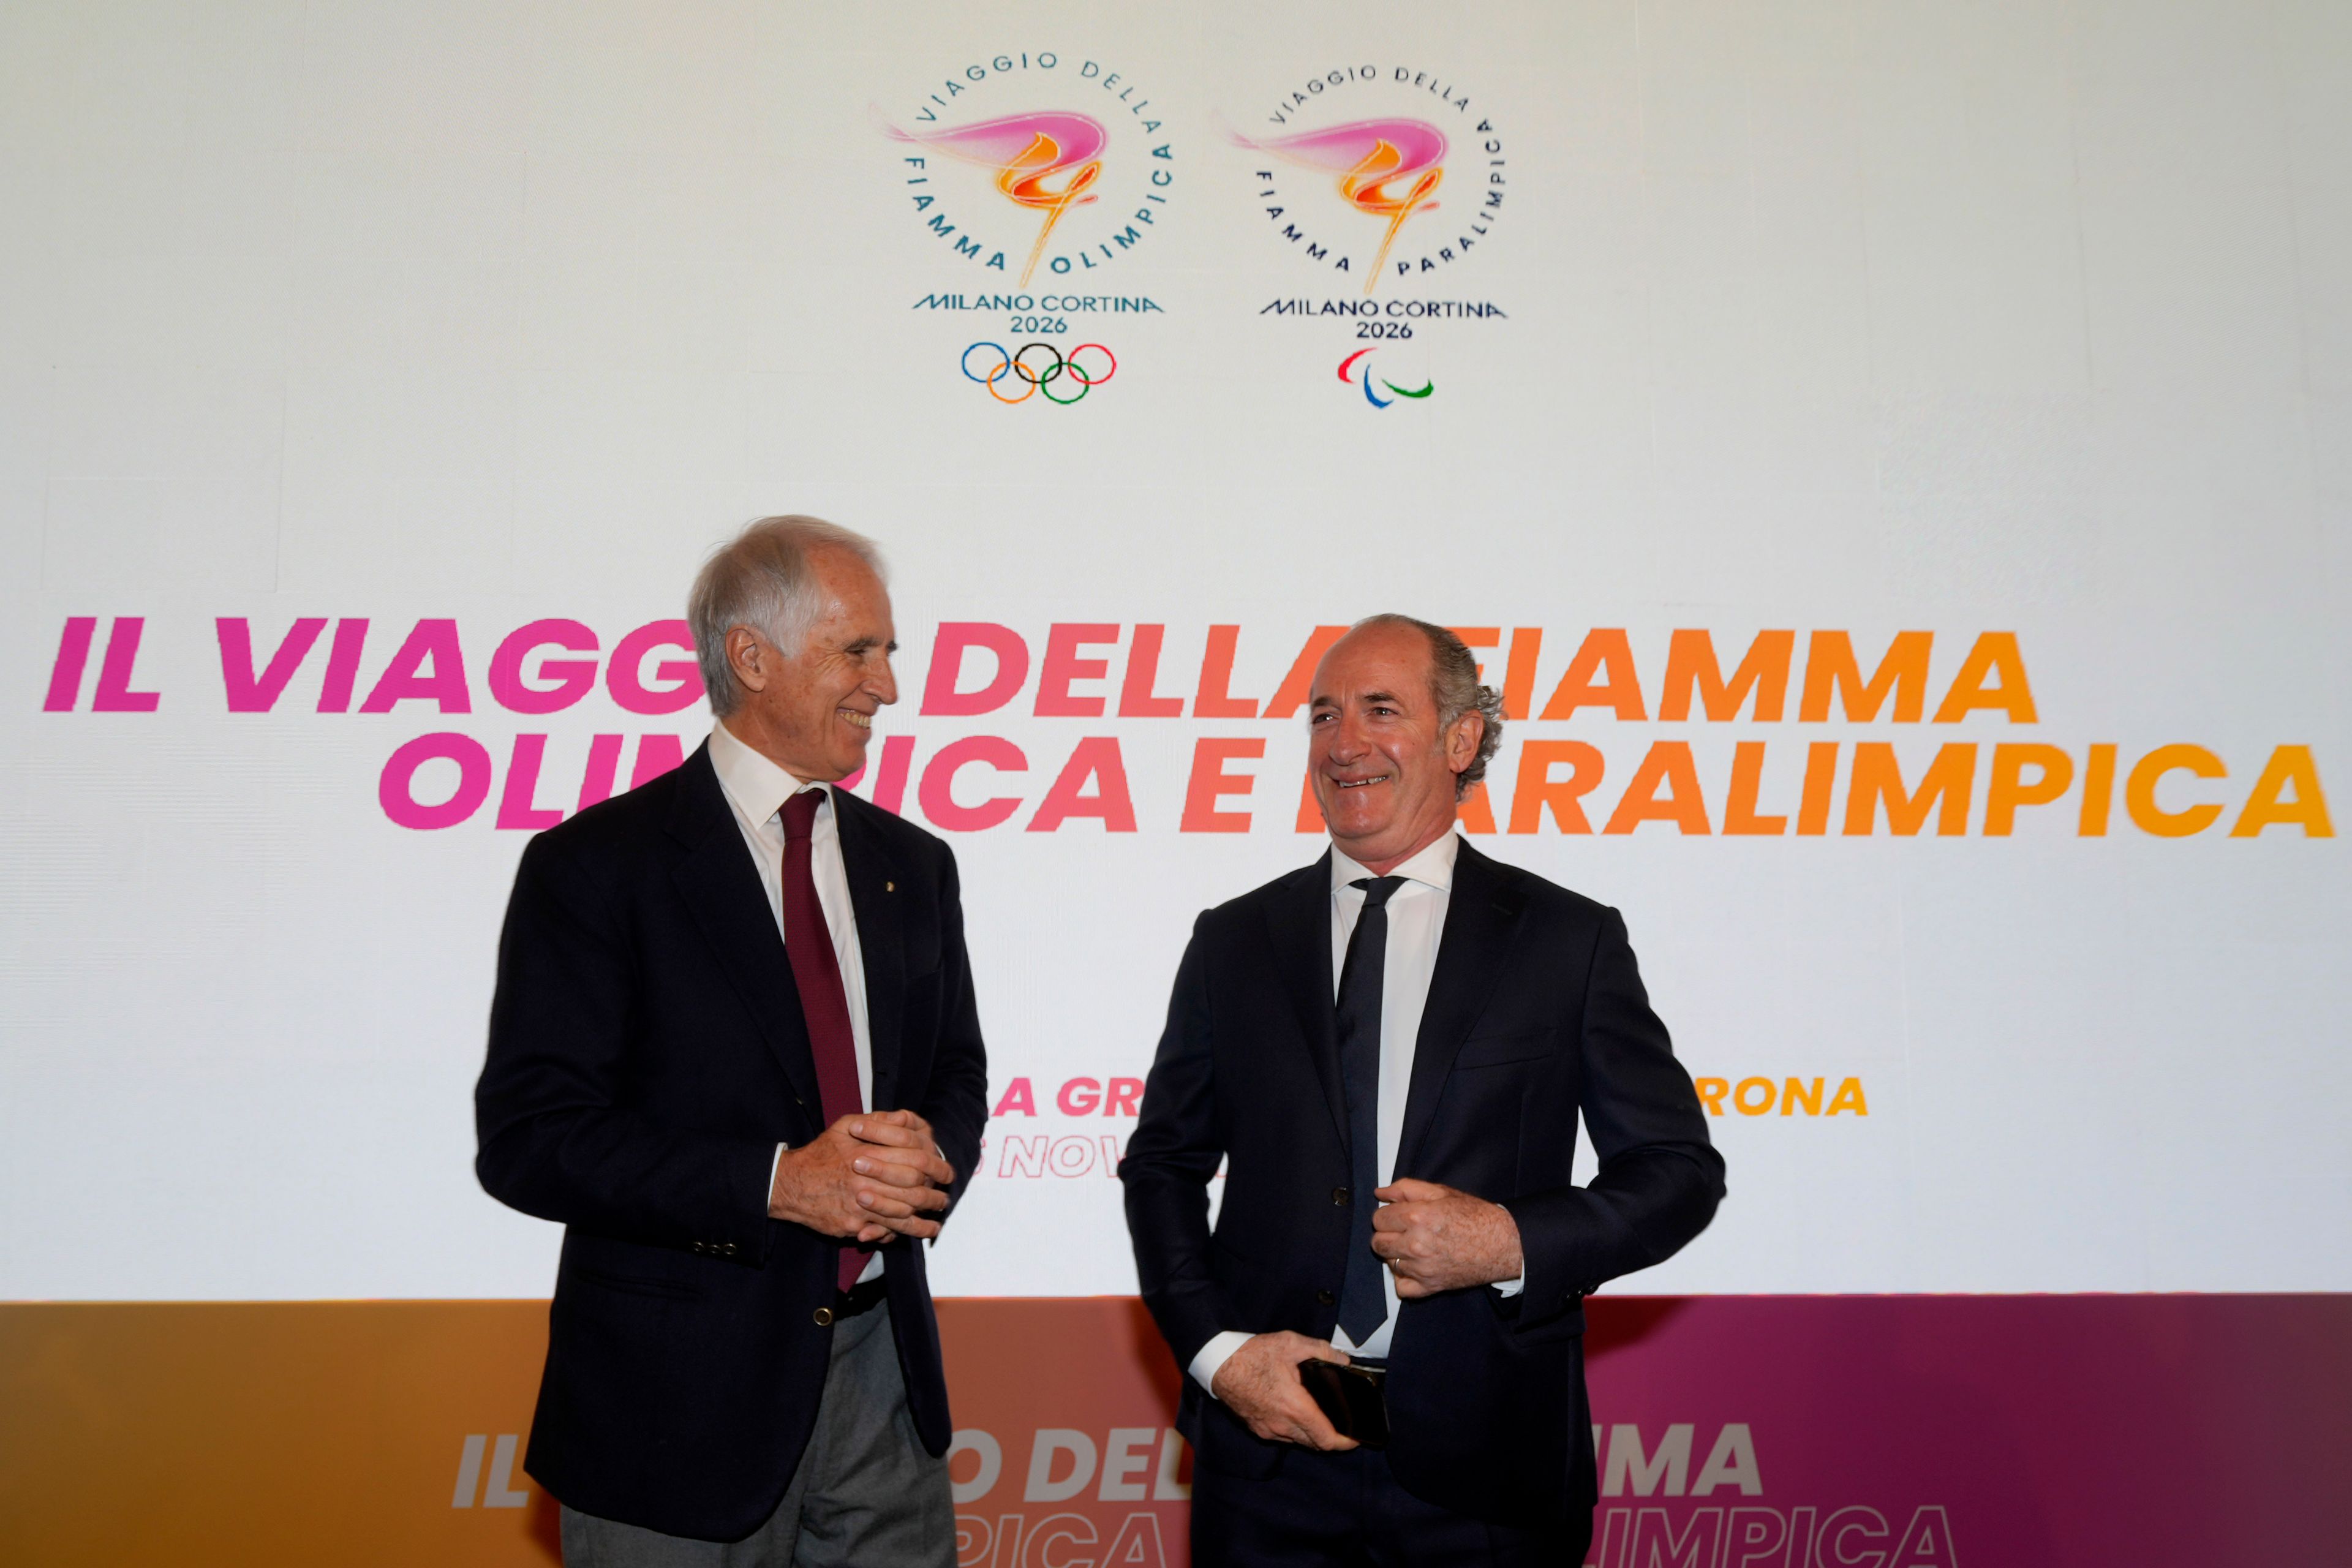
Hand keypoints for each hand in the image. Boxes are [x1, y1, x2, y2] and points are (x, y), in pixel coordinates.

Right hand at [769, 1112, 951, 1242]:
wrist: (789, 1184)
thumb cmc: (820, 1154)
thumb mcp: (844, 1127)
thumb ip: (877, 1121)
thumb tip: (905, 1118)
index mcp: (867, 1154)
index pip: (912, 1161)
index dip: (934, 1168)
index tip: (947, 1173)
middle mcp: (865, 1181)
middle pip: (911, 1190)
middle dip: (932, 1197)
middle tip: (944, 1200)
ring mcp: (858, 1206)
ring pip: (901, 1215)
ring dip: (923, 1221)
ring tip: (937, 1222)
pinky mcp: (851, 1226)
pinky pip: (882, 1231)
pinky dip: (901, 1234)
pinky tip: (914, 1234)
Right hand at [1208, 1331, 1358, 1450]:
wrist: (1218, 1364)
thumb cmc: (1252, 1354)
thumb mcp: (1291, 1343)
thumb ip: (1322, 1351)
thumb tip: (1343, 1362)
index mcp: (1295, 1407)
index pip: (1327, 1439)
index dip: (1346, 1443)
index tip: (1356, 1438)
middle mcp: (1283, 1425)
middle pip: (1316, 1445)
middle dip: (1332, 1439)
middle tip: (1343, 1425)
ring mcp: (1269, 1430)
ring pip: (1300, 1442)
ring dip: (1313, 1436)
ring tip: (1322, 1418)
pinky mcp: (1258, 1429)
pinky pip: (1284, 1437)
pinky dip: (1296, 1432)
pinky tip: (1297, 1413)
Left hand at [1371, 1179, 1522, 1297]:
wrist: (1502, 1244)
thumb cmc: (1475, 1216)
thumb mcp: (1442, 1192)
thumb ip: (1406, 1188)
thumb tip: (1380, 1193)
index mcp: (1417, 1217)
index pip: (1379, 1218)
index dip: (1387, 1214)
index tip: (1398, 1215)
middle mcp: (1416, 1244)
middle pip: (1378, 1242)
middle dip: (1387, 1234)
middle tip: (1403, 1230)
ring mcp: (1422, 1268)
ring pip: (1389, 1263)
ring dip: (1397, 1255)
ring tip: (1414, 1247)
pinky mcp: (1430, 1286)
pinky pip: (1401, 1288)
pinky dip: (1404, 1279)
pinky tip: (1415, 1267)